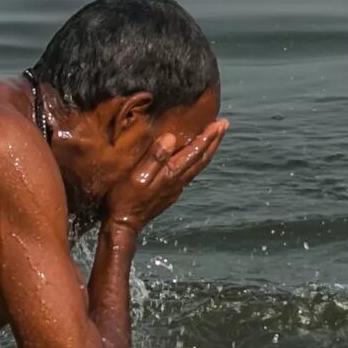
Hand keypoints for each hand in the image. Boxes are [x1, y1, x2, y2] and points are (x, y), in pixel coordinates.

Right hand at [106, 119, 228, 233]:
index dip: (207, 136)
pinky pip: (191, 173)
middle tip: (224, 124)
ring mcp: (176, 188)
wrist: (124, 224)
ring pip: (199, 166)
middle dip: (214, 141)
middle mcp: (178, 180)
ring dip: (209, 150)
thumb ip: (154, 157)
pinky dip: (199, 160)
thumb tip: (171, 138)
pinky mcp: (171, 193)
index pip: (194, 152)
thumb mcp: (136, 176)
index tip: (218, 123)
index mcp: (171, 174)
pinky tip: (197, 157)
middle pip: (202, 158)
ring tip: (215, 137)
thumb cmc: (125, 199)